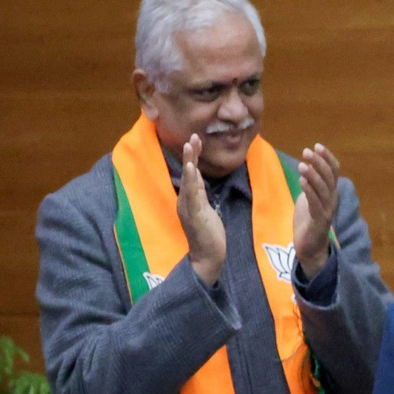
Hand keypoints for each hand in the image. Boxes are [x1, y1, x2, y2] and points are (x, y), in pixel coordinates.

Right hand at [178, 136, 225, 285]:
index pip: (192, 174)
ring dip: (190, 162)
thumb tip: (198, 179)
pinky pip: (192, 195)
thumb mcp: (205, 209)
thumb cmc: (208, 234)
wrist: (208, 256)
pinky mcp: (194, 215)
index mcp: (189, 199)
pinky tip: (192, 169)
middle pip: (188, 173)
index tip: (195, 140)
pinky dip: (191, 181)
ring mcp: (189, 207)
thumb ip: (200, 194)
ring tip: (190, 146)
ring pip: (189, 181)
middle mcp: (185, 201)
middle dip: (190, 154)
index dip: (193, 157)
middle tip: (193, 136)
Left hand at [293, 143, 341, 279]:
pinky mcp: (319, 220)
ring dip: (313, 175)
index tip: (317, 146)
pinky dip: (309, 190)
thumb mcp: (310, 198)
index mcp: (331, 193)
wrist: (310, 248)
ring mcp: (327, 210)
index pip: (334, 171)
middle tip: (307, 151)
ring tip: (303, 164)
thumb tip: (307, 165)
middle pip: (330, 177)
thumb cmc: (308, 222)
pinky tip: (301, 180)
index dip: (327, 158)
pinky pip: (315, 203)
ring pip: (323, 189)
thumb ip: (311, 184)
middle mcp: (332, 200)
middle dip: (319, 163)